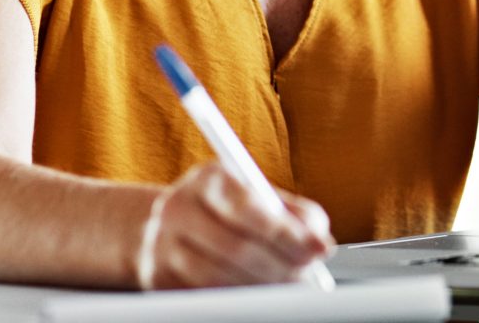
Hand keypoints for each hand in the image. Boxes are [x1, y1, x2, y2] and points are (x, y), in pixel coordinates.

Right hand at [135, 163, 332, 288]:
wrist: (172, 225)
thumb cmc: (229, 208)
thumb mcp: (260, 195)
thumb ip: (295, 212)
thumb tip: (321, 241)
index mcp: (208, 178)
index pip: (248, 206)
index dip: (286, 231)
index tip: (319, 249)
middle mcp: (177, 207)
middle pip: (235, 247)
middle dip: (280, 266)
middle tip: (308, 277)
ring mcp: (161, 245)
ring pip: (218, 277)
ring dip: (261, 287)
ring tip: (288, 286)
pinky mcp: (157, 279)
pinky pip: (202, 296)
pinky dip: (236, 299)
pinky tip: (257, 295)